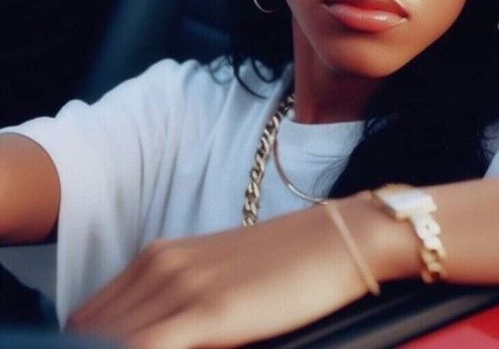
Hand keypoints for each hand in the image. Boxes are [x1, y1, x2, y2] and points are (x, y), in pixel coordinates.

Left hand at [66, 201, 376, 348]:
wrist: (335, 240)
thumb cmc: (285, 261)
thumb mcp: (219, 275)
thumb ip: (177, 299)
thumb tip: (151, 334)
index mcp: (161, 255)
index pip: (92, 316)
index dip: (85, 345)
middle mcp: (162, 264)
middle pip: (91, 330)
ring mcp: (183, 285)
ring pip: (109, 338)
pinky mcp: (209, 310)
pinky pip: (143, 348)